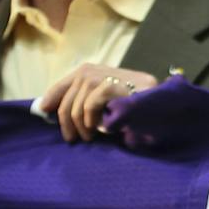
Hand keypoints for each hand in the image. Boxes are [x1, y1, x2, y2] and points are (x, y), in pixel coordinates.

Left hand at [35, 64, 158, 141]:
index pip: (61, 85)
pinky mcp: (114, 86)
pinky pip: (91, 105)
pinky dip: (94, 119)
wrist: (164, 102)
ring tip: (91, 136)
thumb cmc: (134, 104)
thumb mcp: (103, 100)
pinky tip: (102, 127)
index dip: (51, 100)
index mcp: (90, 70)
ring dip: (82, 125)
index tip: (44, 113)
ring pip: (78, 105)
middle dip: (67, 122)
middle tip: (74, 138)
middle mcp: (94, 69)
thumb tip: (45, 108)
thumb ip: (81, 100)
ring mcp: (105, 76)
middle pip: (67, 99)